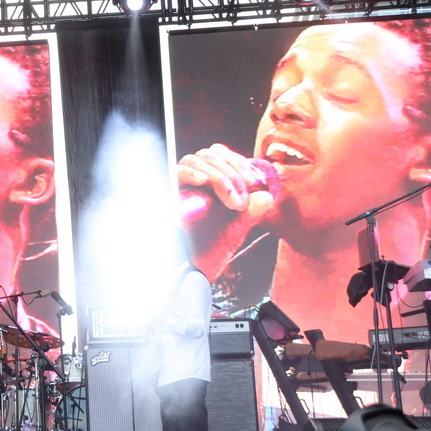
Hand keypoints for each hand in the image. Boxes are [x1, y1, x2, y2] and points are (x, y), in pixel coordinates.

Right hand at [176, 144, 276, 278]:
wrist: (188, 275)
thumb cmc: (207, 255)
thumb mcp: (234, 232)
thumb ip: (250, 213)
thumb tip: (266, 196)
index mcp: (206, 185)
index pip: (219, 155)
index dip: (237, 162)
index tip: (253, 180)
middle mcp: (189, 182)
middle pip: (208, 154)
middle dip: (232, 173)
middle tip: (242, 201)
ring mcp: (176, 187)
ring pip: (193, 160)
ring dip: (218, 176)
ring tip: (232, 202)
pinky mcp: (164, 195)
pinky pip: (173, 173)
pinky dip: (190, 173)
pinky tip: (204, 181)